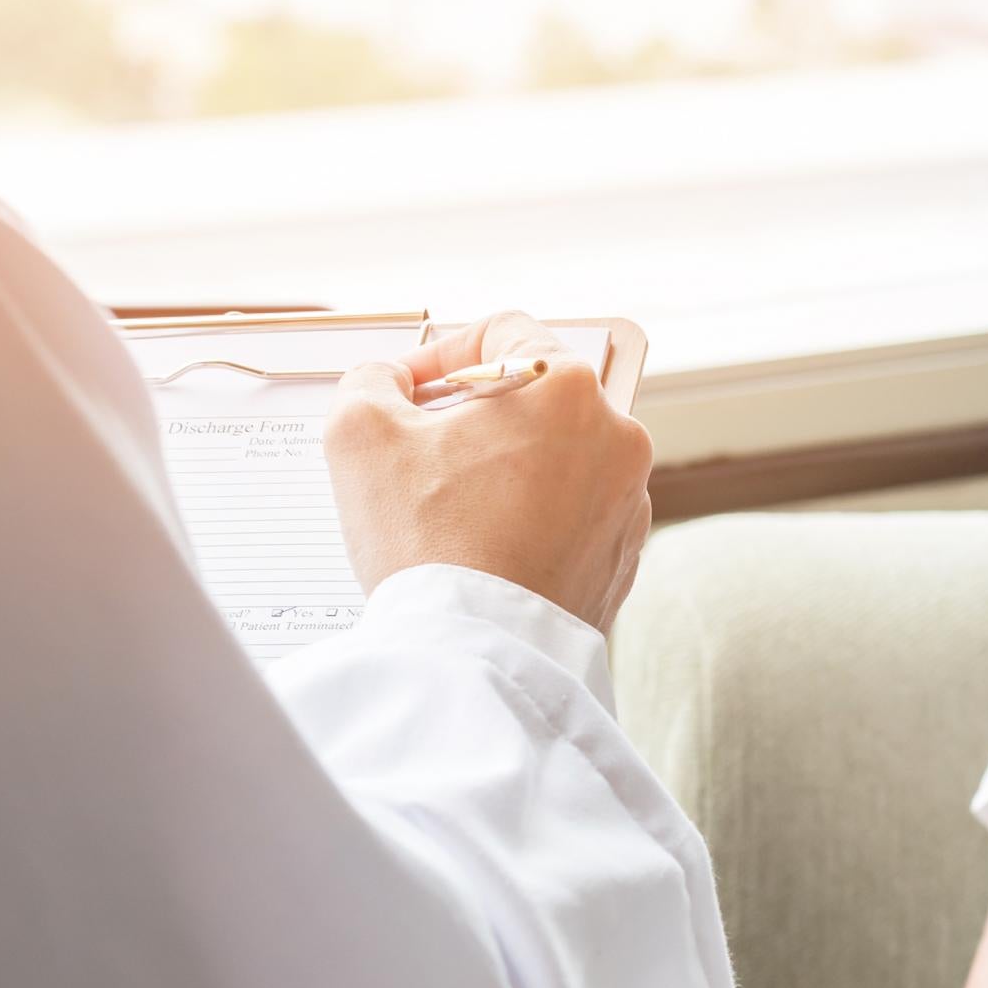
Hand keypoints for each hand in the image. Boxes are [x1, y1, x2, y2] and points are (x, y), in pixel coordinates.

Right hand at [325, 311, 653, 630]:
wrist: (477, 656)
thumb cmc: (427, 543)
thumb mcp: (360, 433)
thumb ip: (369, 381)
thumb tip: (388, 382)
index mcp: (567, 388)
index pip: (501, 331)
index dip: (440, 354)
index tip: (406, 393)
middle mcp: (617, 436)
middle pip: (532, 398)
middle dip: (472, 417)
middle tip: (420, 453)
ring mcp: (628, 501)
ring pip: (553, 458)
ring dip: (502, 470)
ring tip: (448, 513)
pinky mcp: (623, 558)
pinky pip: (569, 516)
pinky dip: (529, 521)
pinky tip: (482, 551)